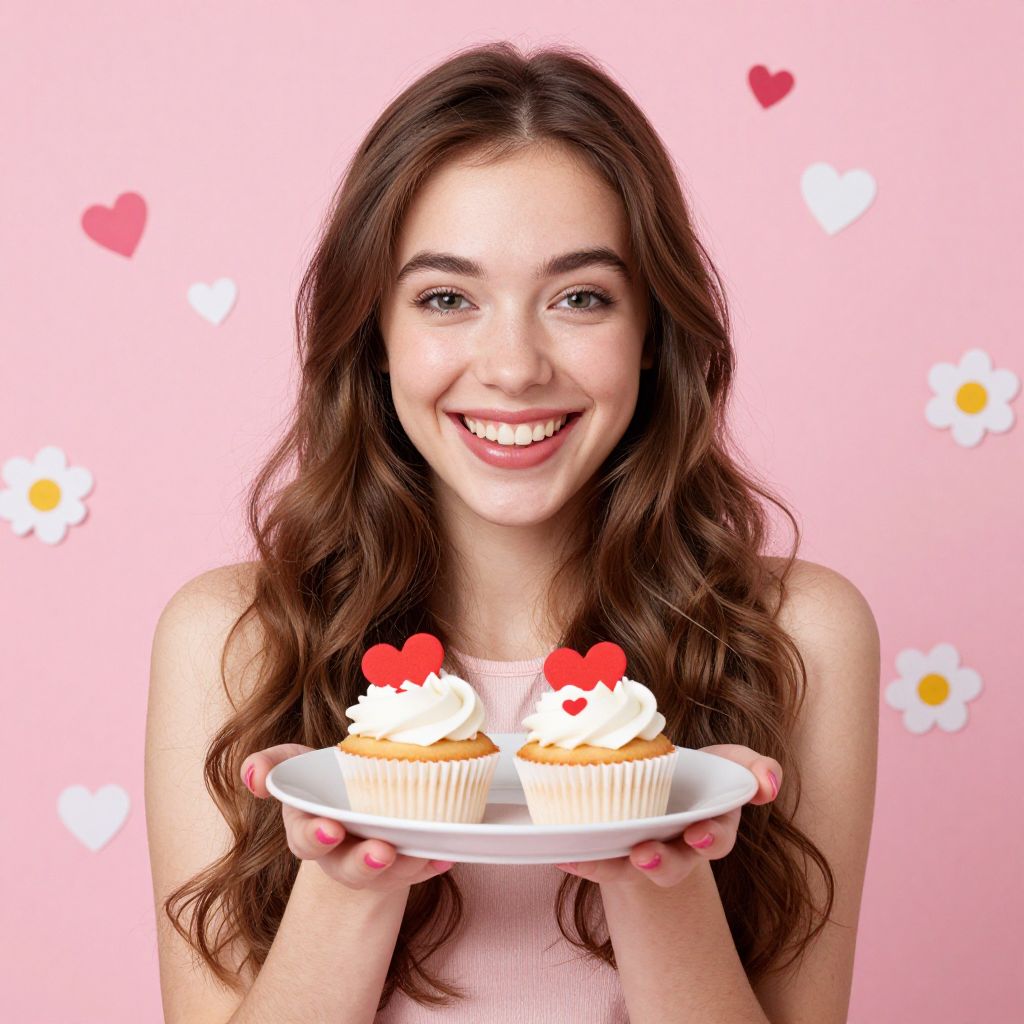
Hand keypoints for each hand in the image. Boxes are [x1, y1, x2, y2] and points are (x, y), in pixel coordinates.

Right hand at [241, 743, 454, 891]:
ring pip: (388, 874)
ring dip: (405, 866)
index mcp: (309, 830)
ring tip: (423, 852)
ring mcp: (373, 863)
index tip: (331, 828)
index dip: (316, 835)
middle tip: (382, 852)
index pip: (306, 840)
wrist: (357, 806)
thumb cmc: (324, 783)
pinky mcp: (404, 864)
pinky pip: (420, 867)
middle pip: (348, 868)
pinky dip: (432, 863)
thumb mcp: (296, 766)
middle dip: (364, 863)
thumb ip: (272, 763)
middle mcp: (340, 854)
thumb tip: (252, 775)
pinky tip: (446, 853)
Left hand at [554, 744, 780, 888]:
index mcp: (707, 828)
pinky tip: (565, 854)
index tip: (698, 834)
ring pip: (632, 871)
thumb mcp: (727, 763)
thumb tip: (768, 783)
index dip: (710, 839)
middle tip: (646, 854)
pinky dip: (582, 860)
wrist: (654, 790)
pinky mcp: (612, 853)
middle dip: (663, 863)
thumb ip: (754, 767)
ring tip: (606, 857)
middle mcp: (676, 849)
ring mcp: (642, 852)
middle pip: (674, 866)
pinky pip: (596, 861)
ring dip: (617, 867)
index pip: (716, 839)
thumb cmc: (696, 777)